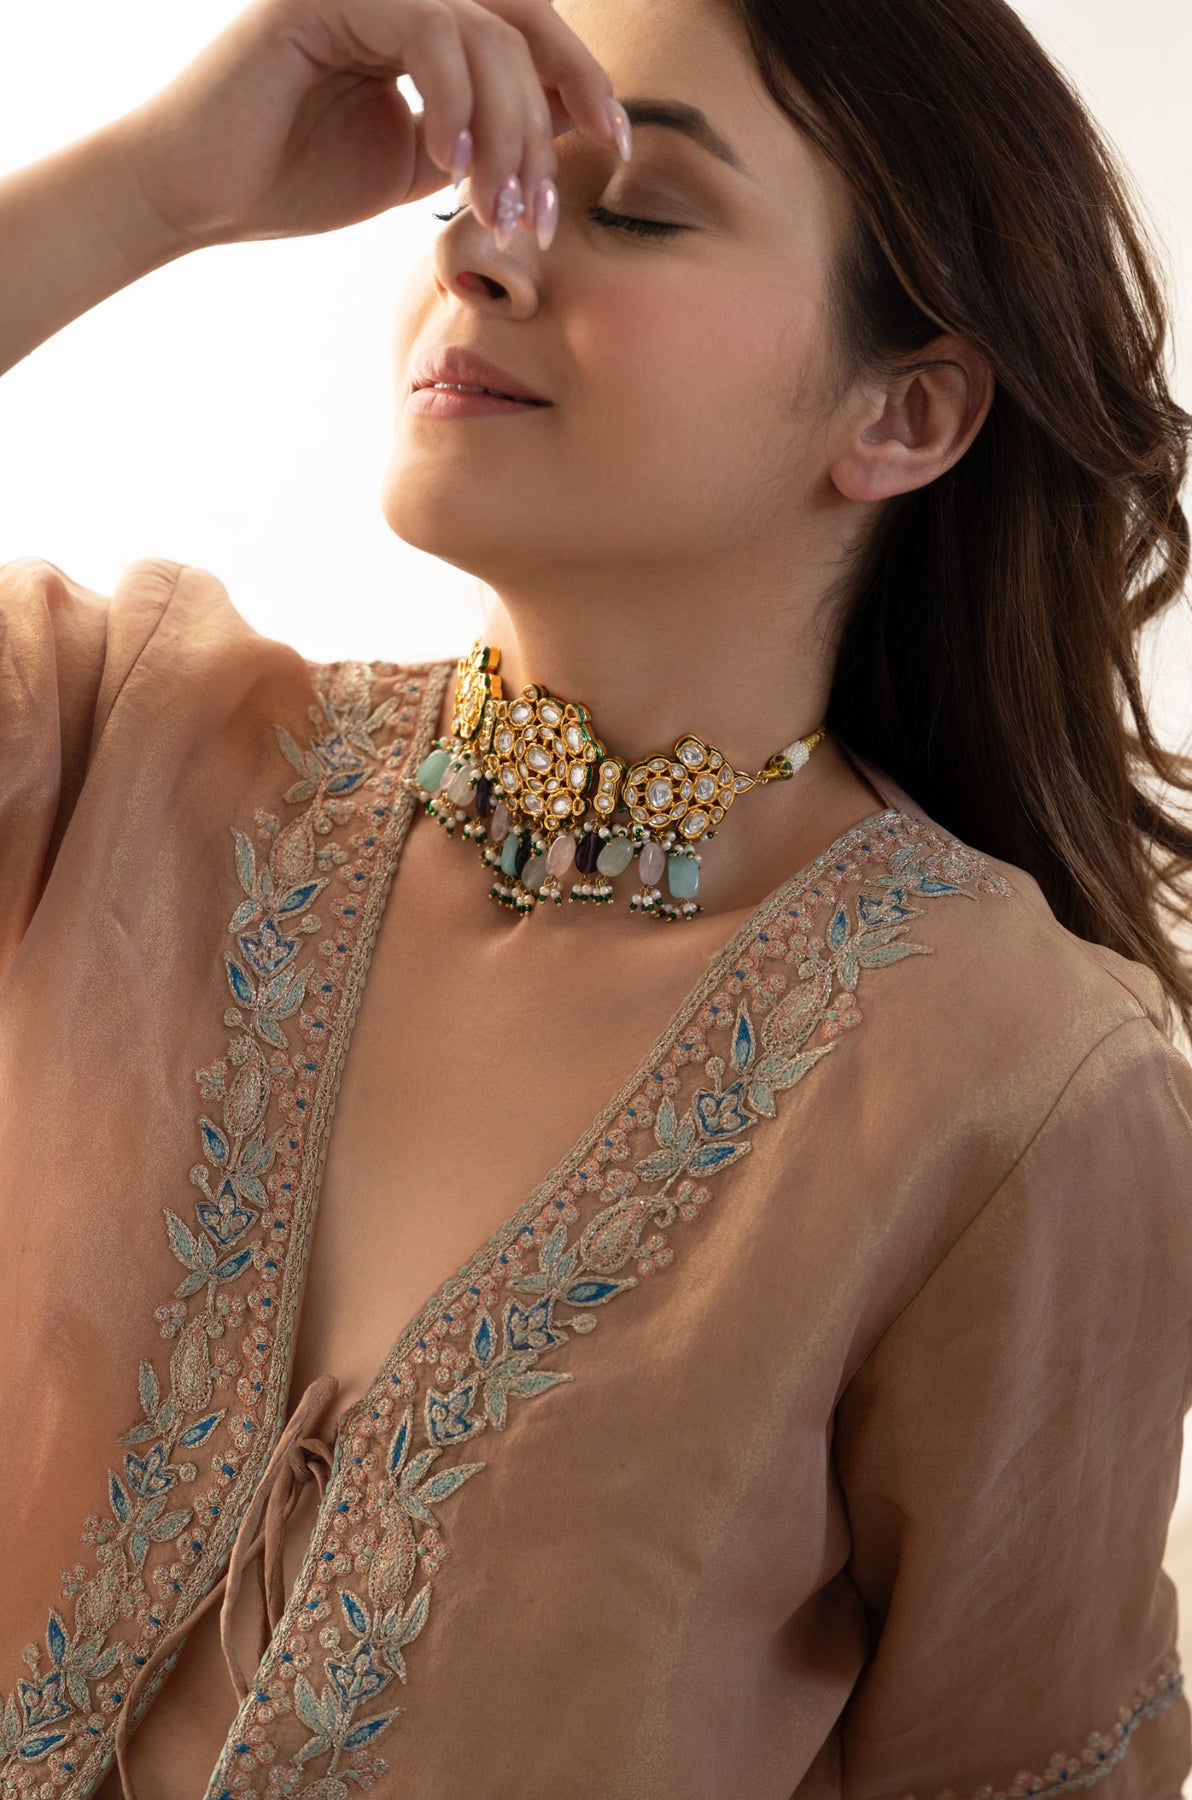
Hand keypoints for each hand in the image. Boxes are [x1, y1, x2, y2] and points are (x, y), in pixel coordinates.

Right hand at [111, 0, 625, 251]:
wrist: (198, 196)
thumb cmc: (291, 182)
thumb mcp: (413, 162)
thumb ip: (478, 136)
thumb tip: (560, 129)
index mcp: (422, 24)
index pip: (523, 30)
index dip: (580, 78)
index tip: (614, 145)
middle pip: (518, 25)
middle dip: (552, 116)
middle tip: (545, 205)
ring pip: (481, 33)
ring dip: (505, 131)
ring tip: (496, 208)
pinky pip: (424, 29)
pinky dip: (453, 98)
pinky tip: (451, 163)